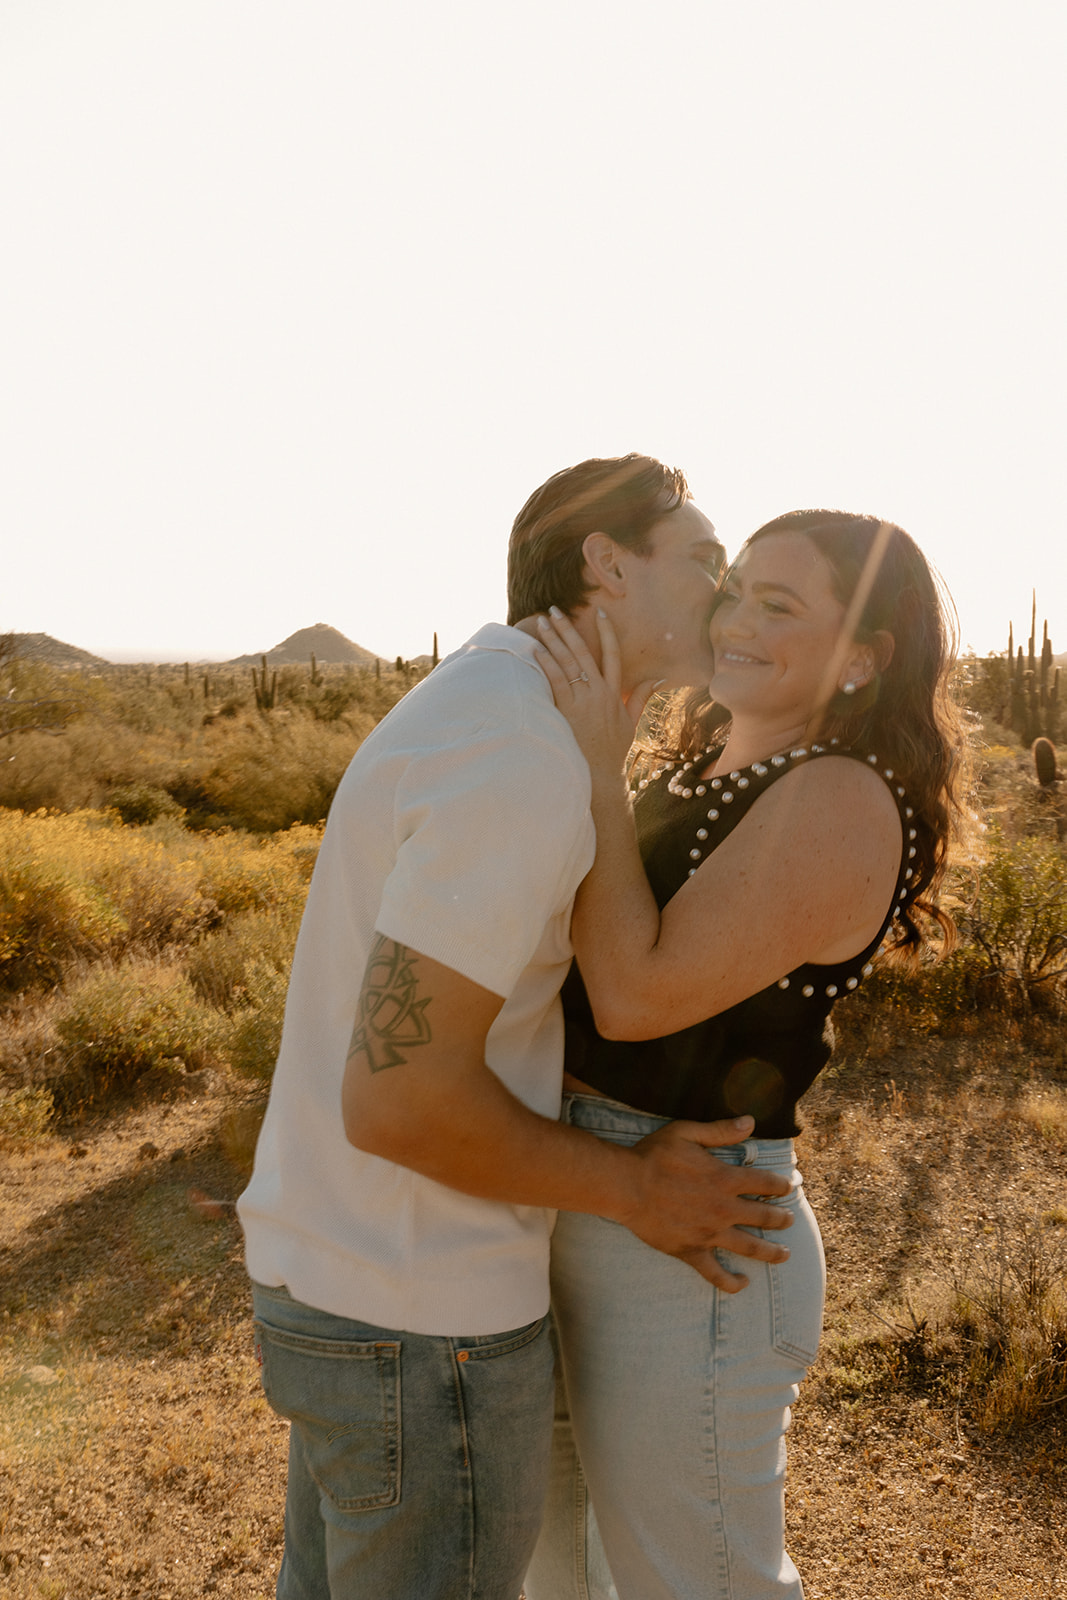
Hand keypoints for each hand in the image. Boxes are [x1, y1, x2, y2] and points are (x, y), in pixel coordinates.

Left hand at [534, 607, 658, 779]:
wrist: (600, 773)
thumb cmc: (613, 749)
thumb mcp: (631, 722)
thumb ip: (640, 697)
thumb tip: (656, 678)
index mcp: (614, 692)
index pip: (612, 654)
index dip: (606, 632)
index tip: (598, 613)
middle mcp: (599, 692)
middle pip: (583, 652)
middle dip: (567, 629)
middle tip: (554, 610)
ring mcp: (582, 700)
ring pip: (566, 663)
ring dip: (552, 640)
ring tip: (541, 622)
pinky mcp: (567, 711)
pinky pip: (555, 682)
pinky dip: (546, 664)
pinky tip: (536, 649)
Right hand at [620, 1115, 793, 1292]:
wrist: (626, 1186)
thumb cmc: (653, 1156)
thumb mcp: (686, 1133)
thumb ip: (720, 1130)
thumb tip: (750, 1122)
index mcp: (724, 1179)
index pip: (763, 1182)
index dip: (779, 1185)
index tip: (788, 1187)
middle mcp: (723, 1209)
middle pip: (762, 1216)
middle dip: (780, 1218)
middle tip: (790, 1220)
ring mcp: (709, 1234)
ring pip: (749, 1247)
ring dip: (771, 1252)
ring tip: (785, 1255)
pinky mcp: (691, 1251)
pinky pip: (715, 1273)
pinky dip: (730, 1281)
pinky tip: (742, 1283)